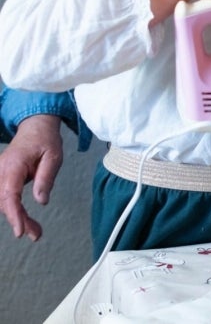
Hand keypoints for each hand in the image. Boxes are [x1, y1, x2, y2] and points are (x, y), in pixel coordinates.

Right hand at [0, 115, 62, 240]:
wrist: (35, 128)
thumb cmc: (45, 140)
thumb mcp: (53, 157)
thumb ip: (46, 178)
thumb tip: (41, 201)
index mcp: (14, 165)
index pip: (10, 194)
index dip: (14, 214)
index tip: (20, 231)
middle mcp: (1, 170)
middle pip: (4, 202)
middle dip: (18, 220)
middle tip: (35, 234)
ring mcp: (0, 174)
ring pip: (3, 202)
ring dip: (17, 217)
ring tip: (35, 231)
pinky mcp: (3, 178)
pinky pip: (5, 197)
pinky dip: (14, 210)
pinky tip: (24, 220)